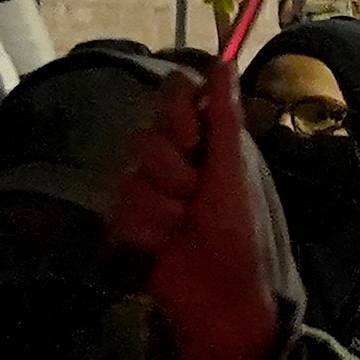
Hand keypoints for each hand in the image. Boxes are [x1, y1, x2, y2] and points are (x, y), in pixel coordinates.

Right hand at [106, 57, 287, 359]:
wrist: (221, 297)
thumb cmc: (238, 232)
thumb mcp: (234, 171)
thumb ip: (224, 117)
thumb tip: (222, 61)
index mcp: (207, 142)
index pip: (175, 96)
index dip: (177, 115)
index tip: (193, 139)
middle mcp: (177, 161)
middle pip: (147, 137)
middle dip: (172, 171)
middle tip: (194, 195)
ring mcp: (151, 193)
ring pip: (131, 177)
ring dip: (161, 208)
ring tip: (183, 228)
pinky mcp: (131, 224)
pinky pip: (120, 211)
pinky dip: (146, 232)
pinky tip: (163, 247)